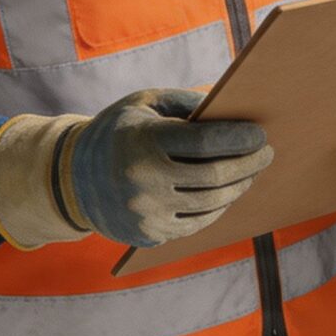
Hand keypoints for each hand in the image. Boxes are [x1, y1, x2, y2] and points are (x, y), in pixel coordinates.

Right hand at [0, 88, 273, 249]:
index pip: (206, 142)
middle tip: (266, 155)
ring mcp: (146, 213)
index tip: (260, 134)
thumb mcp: (144, 104)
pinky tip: (227, 193)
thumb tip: (233, 110)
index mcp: (143, 142)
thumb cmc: (118, 131)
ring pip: (212, 203)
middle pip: (215, 176)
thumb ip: (187, 102)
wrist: (69, 179)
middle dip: (249, 165)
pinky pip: (198, 222)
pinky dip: (218, 207)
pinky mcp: (149, 234)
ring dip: (238, 187)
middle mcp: (143, 181)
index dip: (241, 138)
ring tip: (250, 173)